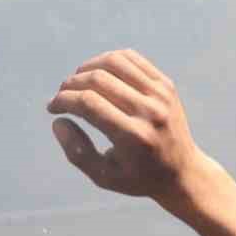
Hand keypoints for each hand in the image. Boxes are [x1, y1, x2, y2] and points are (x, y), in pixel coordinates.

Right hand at [47, 49, 209, 203]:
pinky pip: (131, 58)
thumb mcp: (103, 176)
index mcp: (134, 136)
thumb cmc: (137, 177)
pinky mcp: (166, 85)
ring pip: (114, 61)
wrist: (182, 172)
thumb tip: (58, 120)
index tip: (53, 108)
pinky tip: (97, 74)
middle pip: (98, 79)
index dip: (63, 101)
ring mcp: (161, 95)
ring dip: (87, 68)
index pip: (89, 103)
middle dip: (71, 85)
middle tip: (62, 96)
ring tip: (77, 83)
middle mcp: (149, 112)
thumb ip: (77, 152)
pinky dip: (108, 60)